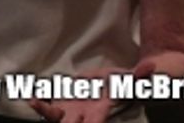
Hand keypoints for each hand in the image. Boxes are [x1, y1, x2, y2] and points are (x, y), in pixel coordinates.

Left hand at [29, 59, 154, 122]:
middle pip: (71, 122)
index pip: (95, 121)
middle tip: (52, 112)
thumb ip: (140, 76)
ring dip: (45, 110)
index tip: (84, 121)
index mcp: (100, 110)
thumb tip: (152, 66)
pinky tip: (31, 97)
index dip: (91, 122)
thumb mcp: (132, 81)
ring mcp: (72, 110)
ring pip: (56, 116)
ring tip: (34, 101)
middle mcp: (84, 114)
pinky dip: (40, 103)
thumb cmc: (124, 85)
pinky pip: (49, 106)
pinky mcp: (63, 103)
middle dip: (63, 121)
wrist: (113, 85)